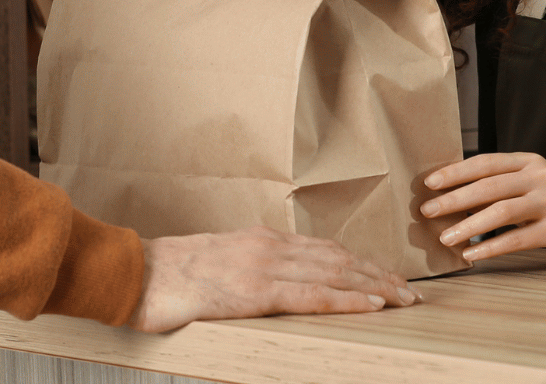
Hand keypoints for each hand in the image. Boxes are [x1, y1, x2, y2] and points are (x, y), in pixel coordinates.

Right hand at [128, 226, 419, 332]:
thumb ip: (248, 270)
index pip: (324, 250)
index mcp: (260, 241)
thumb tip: (270, 286)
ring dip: (375, 285)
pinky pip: (312, 294)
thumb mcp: (217, 265)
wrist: (134, 274)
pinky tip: (372, 304)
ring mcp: (263, 266)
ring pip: (335, 273)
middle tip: (410, 291)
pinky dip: (347, 298)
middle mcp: (269, 247)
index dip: (360, 264)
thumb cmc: (169, 276)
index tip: (386, 277)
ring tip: (403, 298)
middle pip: (339, 259)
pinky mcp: (255, 290)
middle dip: (379, 274)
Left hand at [420, 152, 545, 264]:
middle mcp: (541, 177)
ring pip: (501, 211)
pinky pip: (518, 239)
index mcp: (530, 162)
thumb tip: (454, 196)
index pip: (486, 162)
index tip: (428, 183)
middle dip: (454, 198)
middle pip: (489, 185)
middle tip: (427, 211)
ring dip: (468, 225)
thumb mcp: (536, 185)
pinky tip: (473, 254)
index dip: (455, 172)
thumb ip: (504, 185)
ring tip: (445, 237)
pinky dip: (491, 246)